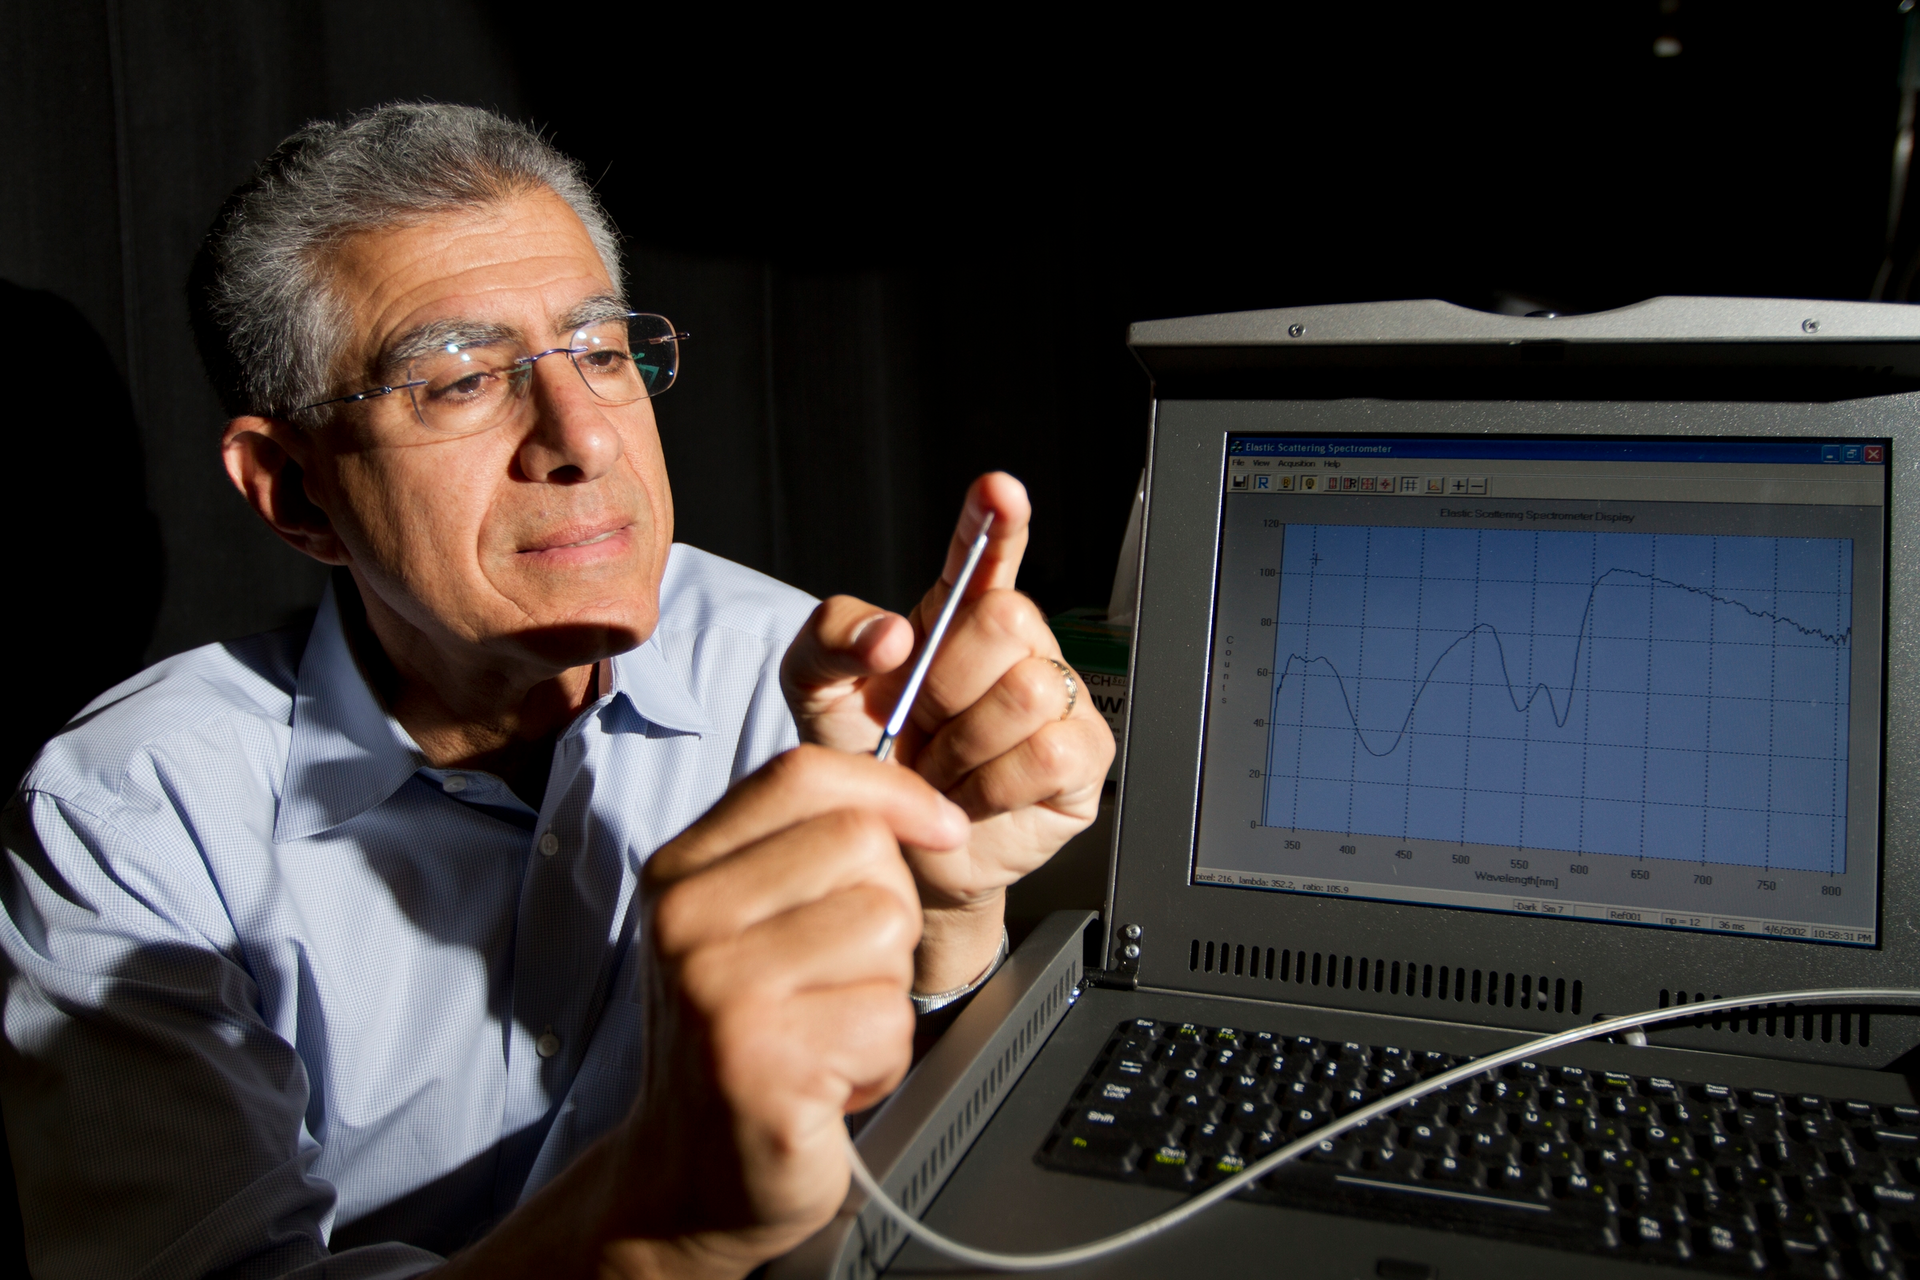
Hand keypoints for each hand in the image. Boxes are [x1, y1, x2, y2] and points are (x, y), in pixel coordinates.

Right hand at [436, 745, 967, 1279]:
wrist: (689, 1179)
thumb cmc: (739, 1043)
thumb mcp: (743, 928)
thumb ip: (805, 855)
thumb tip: (927, 813)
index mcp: (681, 872)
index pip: (801, 774)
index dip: (893, 789)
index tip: (941, 827)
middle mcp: (687, 920)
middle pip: (860, 844)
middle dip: (890, 910)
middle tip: (843, 977)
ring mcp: (718, 990)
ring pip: (885, 926)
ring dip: (886, 991)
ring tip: (830, 1030)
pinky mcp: (762, 1063)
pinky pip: (888, 1018)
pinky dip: (881, 1058)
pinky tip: (830, 1080)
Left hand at [780, 473, 1114, 991]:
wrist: (891, 851)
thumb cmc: (863, 763)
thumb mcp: (816, 691)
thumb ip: (831, 638)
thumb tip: (891, 634)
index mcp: (953, 615)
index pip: (984, 552)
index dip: (996, 521)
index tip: (998, 494)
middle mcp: (1012, 648)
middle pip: (1008, 619)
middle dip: (948, 680)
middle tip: (922, 723)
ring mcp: (1055, 699)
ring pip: (1029, 690)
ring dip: (966, 745)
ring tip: (945, 768)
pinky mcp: (1081, 759)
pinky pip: (1050, 751)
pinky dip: (996, 783)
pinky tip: (975, 794)